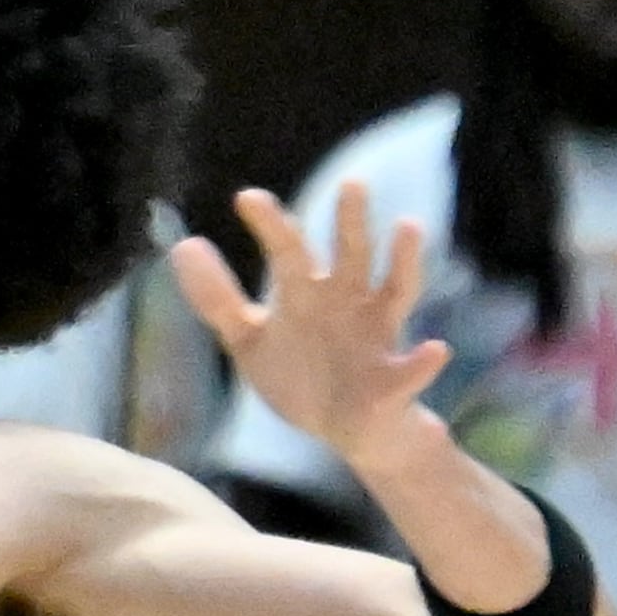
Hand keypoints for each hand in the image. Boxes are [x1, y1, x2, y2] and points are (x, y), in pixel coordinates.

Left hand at [173, 182, 456, 479]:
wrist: (341, 432)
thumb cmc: (297, 375)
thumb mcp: (247, 338)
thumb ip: (217, 298)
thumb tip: (182, 246)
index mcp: (307, 292)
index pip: (288, 249)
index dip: (270, 224)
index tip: (246, 198)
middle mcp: (348, 303)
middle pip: (351, 253)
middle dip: (351, 220)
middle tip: (351, 182)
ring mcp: (377, 338)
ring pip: (396, 291)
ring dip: (404, 260)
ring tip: (410, 226)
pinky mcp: (394, 382)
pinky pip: (412, 371)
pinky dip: (423, 362)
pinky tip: (435, 351)